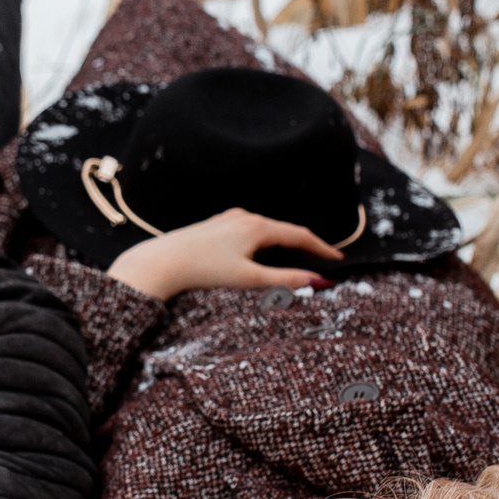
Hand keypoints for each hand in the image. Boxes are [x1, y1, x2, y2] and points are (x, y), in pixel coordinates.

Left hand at [107, 209, 343, 301]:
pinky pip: (250, 232)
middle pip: (284, 230)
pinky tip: (263, 253)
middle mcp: (244, 216)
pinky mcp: (214, 226)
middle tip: (324, 260)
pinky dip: (265, 242)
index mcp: (256, 226)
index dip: (322, 249)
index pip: (299, 235)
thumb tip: (318, 282)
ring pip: (266, 230)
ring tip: (299, 257)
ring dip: (284, 243)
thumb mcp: (248, 279)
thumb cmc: (203, 271)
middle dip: (305, 245)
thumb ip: (285, 281)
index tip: (339, 261)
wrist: (160, 263)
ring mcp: (227, 219)